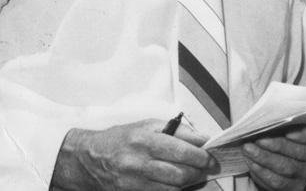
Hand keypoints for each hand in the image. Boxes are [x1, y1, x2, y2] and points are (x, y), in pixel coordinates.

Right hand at [50, 119, 214, 190]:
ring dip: (191, 183)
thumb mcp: (148, 125)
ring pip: (172, 188)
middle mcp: (139, 162)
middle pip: (179, 173)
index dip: (201, 154)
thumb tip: (201, 138)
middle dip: (200, 171)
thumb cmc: (121, 138)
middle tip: (210, 167)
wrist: (88, 159)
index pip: (181, 149)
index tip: (213, 154)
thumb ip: (176, 130)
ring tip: (199, 175)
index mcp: (145, 139)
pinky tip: (182, 184)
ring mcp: (134, 181)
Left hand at [242, 123, 305, 190]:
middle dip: (276, 146)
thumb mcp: (287, 124)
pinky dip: (262, 172)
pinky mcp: (295, 187)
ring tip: (249, 149)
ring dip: (265, 158)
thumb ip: (282, 120)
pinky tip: (252, 163)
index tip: (287, 132)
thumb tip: (267, 117)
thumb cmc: (283, 133)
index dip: (303, 135)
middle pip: (298, 152)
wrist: (281, 154)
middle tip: (257, 139)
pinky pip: (278, 182)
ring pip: (286, 168)